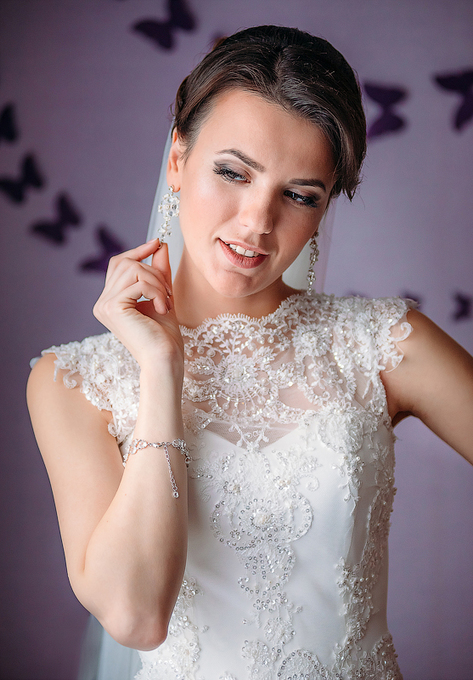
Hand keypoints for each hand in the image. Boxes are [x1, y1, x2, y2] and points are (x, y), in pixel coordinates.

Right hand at [93, 239, 183, 371]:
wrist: (165, 360)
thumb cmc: (164, 337)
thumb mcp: (163, 296)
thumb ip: (159, 272)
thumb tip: (159, 245)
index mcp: (110, 301)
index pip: (118, 264)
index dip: (137, 251)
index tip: (157, 243)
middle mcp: (102, 303)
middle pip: (126, 263)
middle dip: (154, 272)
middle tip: (167, 294)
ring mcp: (104, 305)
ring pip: (133, 269)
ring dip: (157, 283)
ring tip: (165, 302)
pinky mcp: (113, 308)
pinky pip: (138, 282)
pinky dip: (156, 292)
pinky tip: (162, 309)